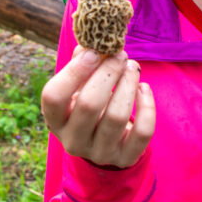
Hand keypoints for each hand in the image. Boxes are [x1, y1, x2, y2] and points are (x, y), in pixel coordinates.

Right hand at [40, 46, 154, 167]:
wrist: (105, 140)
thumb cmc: (88, 102)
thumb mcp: (78, 86)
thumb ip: (81, 62)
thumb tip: (92, 42)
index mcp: (55, 119)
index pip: (53, 96)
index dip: (74, 71)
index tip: (93, 52)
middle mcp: (73, 140)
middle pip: (89, 104)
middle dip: (108, 73)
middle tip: (120, 55)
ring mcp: (99, 153)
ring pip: (117, 116)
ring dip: (128, 84)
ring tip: (133, 67)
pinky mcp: (125, 158)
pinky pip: (143, 132)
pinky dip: (147, 105)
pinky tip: (143, 88)